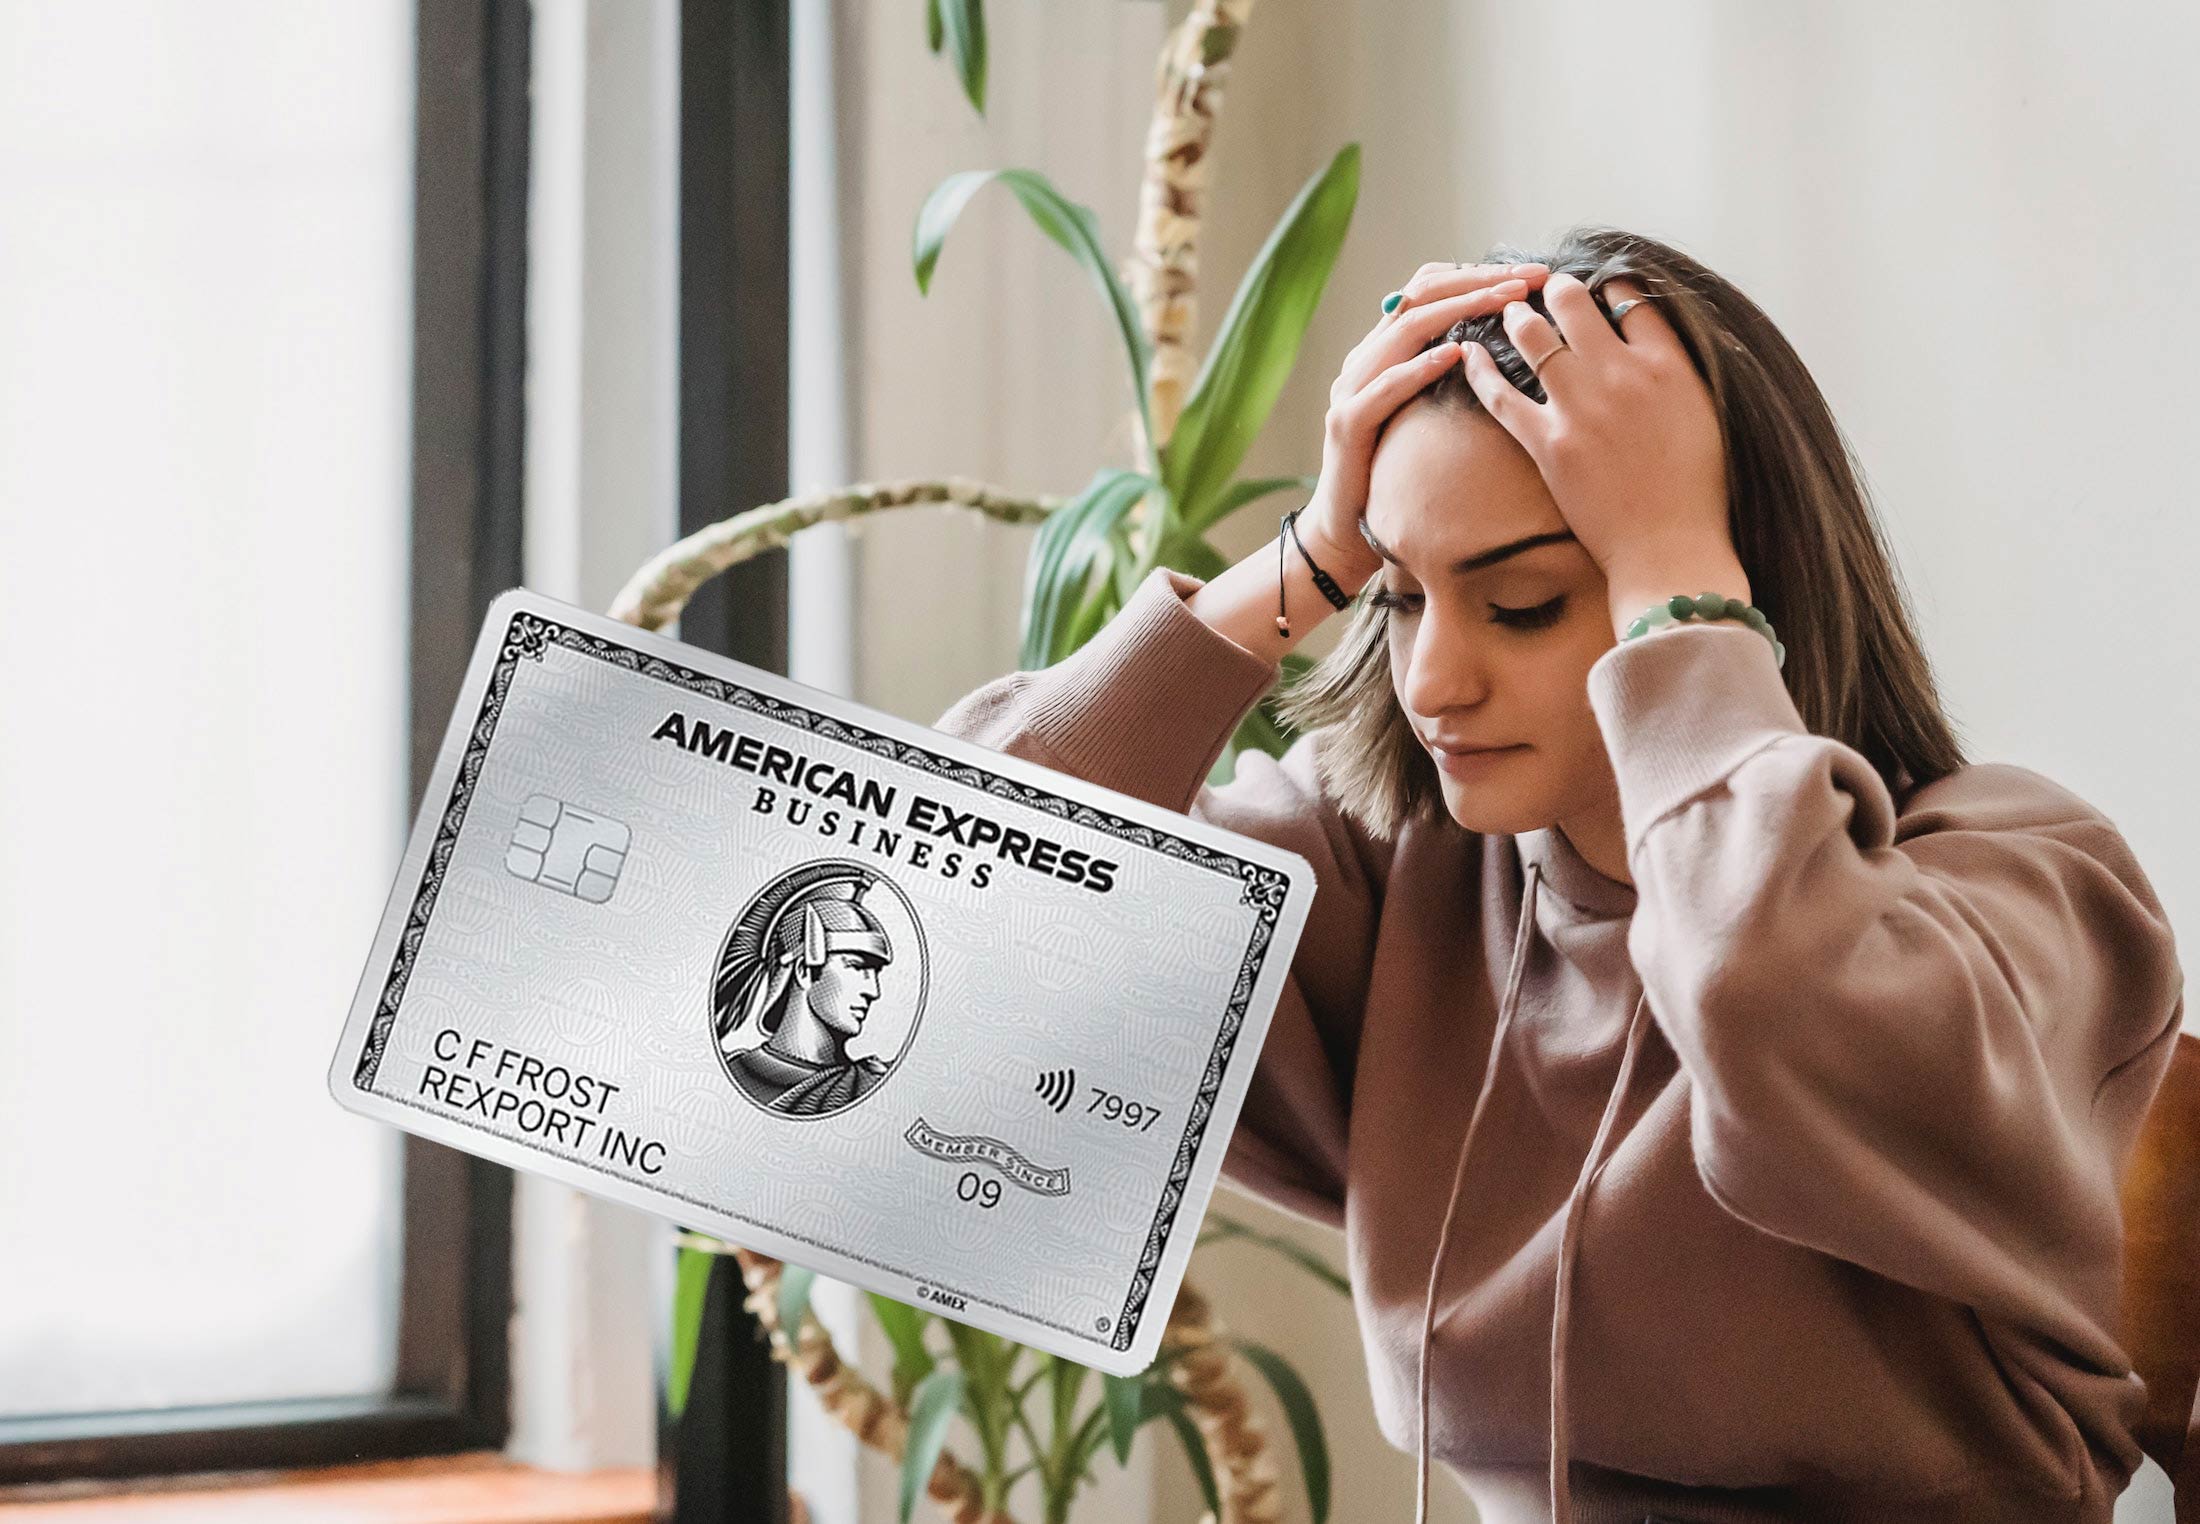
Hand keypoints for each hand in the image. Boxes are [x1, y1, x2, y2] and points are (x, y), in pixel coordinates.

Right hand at [1299, 259, 1552, 587]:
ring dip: (1460, 309)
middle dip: (1480, 280)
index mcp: (1385, 350)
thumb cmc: (1397, 474)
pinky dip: (1419, 367)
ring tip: (1505, 301)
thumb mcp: (1429, 413)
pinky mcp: (1347, 425)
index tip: (1532, 274)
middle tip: (1529, 278)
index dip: (1479, 273)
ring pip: (1406, 330)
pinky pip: (1384, 387)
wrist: (1345, 532)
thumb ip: (1452, 376)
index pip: (1430, 288)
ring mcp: (1352, 389)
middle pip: (1421, 295)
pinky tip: (1455, 355)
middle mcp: (1365, 358)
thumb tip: (1513, 345)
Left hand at [1458, 271, 1732, 582]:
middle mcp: (1621, 374)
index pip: (1631, 299)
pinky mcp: (1547, 442)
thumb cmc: (1696, 492)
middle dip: (1555, 290)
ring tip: (1510, 311)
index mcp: (1667, 365)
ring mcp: (1580, 406)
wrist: (1669, 548)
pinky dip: (1480, 369)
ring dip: (1518, 316)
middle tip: (1545, 289)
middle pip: (1575, 303)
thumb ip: (1680, 375)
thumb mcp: (1707, 416)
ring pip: (1534, 336)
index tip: (1599, 286)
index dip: (1610, 285)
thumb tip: (1659, 349)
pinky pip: (1501, 394)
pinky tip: (1467, 353)